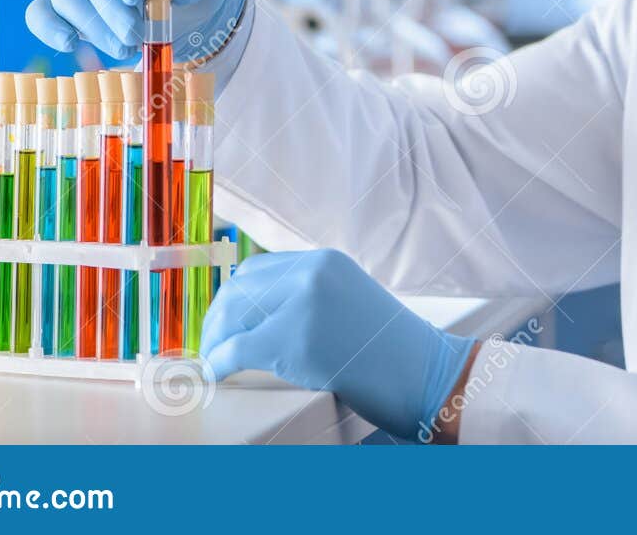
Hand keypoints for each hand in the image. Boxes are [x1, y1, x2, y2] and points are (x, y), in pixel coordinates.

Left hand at [200, 250, 477, 442]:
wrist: (426, 373)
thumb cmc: (392, 350)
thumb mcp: (350, 301)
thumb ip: (311, 297)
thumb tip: (258, 315)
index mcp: (325, 261)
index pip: (257, 269)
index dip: (232, 297)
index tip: (222, 321)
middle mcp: (312, 272)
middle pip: (238, 289)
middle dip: (217, 320)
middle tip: (211, 347)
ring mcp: (303, 304)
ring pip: (233, 316)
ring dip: (214, 341)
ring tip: (213, 362)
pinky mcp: (295, 339)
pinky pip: (237, 349)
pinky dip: (219, 363)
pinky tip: (216, 375)